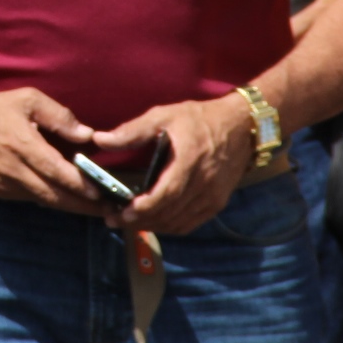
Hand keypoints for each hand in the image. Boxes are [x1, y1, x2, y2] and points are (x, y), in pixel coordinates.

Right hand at [0, 86, 102, 213]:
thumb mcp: (25, 100)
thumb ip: (58, 115)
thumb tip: (86, 134)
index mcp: (24, 146)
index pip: (59, 173)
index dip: (82, 186)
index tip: (104, 192)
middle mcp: (16, 172)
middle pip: (57, 196)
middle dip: (85, 206)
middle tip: (111, 211)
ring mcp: (7, 186)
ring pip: (45, 202)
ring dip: (71, 207)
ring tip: (96, 209)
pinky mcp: (0, 193)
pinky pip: (31, 199)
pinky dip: (51, 201)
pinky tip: (67, 200)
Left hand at [89, 94, 254, 236]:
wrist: (242, 127)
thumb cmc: (200, 119)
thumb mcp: (164, 115)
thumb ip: (132, 131)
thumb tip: (100, 140)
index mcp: (190, 161)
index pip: (166, 195)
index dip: (143, 209)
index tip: (121, 213)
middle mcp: (204, 183)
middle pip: (169, 213)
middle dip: (138, 220)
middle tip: (113, 219)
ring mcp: (213, 197)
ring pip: (178, 223)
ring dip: (152, 226)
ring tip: (127, 221)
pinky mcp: (217, 203)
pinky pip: (190, 224)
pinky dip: (170, 226)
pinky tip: (153, 221)